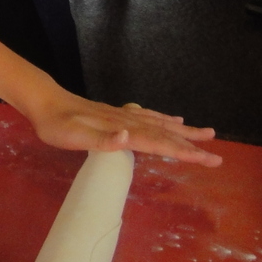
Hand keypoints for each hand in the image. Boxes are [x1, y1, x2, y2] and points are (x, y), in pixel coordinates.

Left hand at [22, 87, 222, 166]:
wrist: (44, 102)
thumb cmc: (56, 124)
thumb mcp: (74, 136)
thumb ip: (102, 139)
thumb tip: (130, 138)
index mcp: (122, 129)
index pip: (159, 143)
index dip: (184, 152)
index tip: (208, 160)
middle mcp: (128, 121)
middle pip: (165, 134)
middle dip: (192, 146)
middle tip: (217, 156)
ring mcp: (123, 116)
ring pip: (160, 124)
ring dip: (183, 131)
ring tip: (206, 133)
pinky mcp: (116, 114)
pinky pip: (148, 117)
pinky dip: (164, 120)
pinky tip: (172, 120)